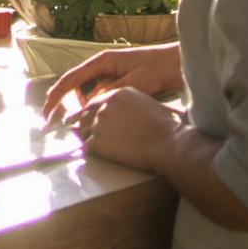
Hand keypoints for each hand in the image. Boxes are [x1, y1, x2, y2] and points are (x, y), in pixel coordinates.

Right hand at [43, 43, 183, 116]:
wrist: (185, 63)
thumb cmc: (162, 68)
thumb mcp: (136, 83)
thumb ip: (110, 94)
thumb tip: (89, 106)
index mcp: (102, 61)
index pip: (70, 80)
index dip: (56, 97)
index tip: (47, 113)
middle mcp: (103, 66)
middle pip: (77, 87)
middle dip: (68, 105)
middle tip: (62, 124)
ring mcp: (113, 74)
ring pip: (91, 94)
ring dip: (87, 107)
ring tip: (88, 123)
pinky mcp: (122, 82)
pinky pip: (104, 96)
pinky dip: (100, 106)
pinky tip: (104, 117)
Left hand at [68, 86, 182, 170]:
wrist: (168, 144)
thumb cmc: (165, 127)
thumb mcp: (147, 104)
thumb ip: (129, 105)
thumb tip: (121, 113)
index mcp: (117, 94)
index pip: (95, 102)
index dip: (91, 113)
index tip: (87, 119)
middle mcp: (104, 106)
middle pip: (85, 115)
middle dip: (83, 124)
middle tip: (79, 131)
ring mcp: (98, 124)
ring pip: (81, 131)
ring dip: (83, 138)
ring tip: (83, 144)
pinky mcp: (97, 142)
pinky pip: (85, 147)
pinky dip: (86, 151)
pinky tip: (86, 154)